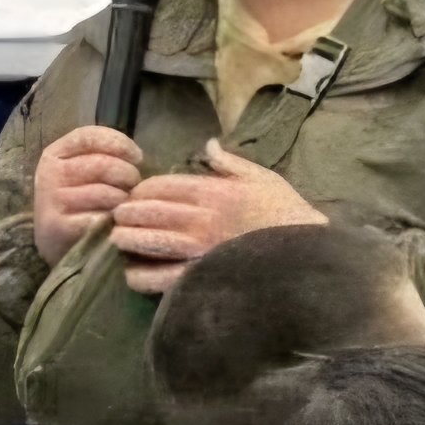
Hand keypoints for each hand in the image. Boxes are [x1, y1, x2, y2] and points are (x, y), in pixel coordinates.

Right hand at [31, 124, 144, 264]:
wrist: (55, 244)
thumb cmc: (77, 202)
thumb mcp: (81, 173)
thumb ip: (102, 156)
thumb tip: (137, 156)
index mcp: (54, 155)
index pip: (89, 136)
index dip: (119, 143)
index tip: (138, 157)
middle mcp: (50, 174)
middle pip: (103, 164)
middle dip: (128, 175)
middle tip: (134, 188)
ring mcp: (53, 201)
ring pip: (106, 192)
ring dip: (125, 200)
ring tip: (126, 205)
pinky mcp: (60, 227)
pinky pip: (101, 217)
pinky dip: (115, 220)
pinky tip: (117, 223)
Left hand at [113, 144, 327, 292]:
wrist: (308, 255)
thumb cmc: (286, 214)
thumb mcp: (263, 178)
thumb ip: (230, 163)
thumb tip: (208, 145)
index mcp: (213, 192)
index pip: (163, 185)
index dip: (142, 189)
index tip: (134, 194)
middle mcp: (200, 219)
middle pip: (149, 211)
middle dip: (128, 212)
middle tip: (117, 215)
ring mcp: (197, 251)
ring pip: (148, 241)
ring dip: (127, 238)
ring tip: (117, 239)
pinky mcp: (199, 280)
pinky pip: (160, 279)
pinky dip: (140, 276)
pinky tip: (131, 273)